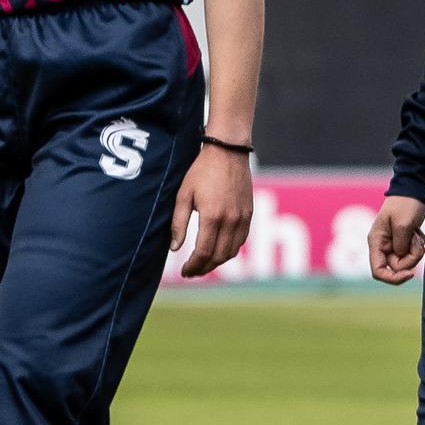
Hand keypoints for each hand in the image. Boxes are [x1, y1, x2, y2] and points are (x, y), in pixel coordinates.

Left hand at [173, 142, 254, 278]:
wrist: (228, 153)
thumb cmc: (201, 171)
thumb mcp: (183, 195)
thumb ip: (178, 224)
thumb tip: (175, 249)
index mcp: (212, 216)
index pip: (204, 252)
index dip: (193, 266)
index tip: (184, 271)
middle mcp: (231, 220)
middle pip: (219, 256)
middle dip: (204, 268)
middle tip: (191, 272)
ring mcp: (243, 217)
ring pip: (232, 251)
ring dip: (218, 262)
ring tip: (203, 265)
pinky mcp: (249, 213)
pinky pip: (241, 240)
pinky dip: (230, 250)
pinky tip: (218, 250)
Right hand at [366, 194, 424, 285]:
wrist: (414, 190)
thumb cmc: (406, 204)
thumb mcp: (403, 224)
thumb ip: (401, 245)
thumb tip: (401, 258)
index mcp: (376, 242)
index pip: (378, 271)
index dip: (393, 278)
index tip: (411, 273)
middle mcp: (382, 246)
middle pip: (397, 267)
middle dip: (411, 257)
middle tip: (416, 239)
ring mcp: (393, 245)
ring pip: (407, 261)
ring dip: (416, 250)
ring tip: (416, 232)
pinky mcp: (404, 242)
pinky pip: (413, 253)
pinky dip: (419, 245)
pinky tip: (418, 232)